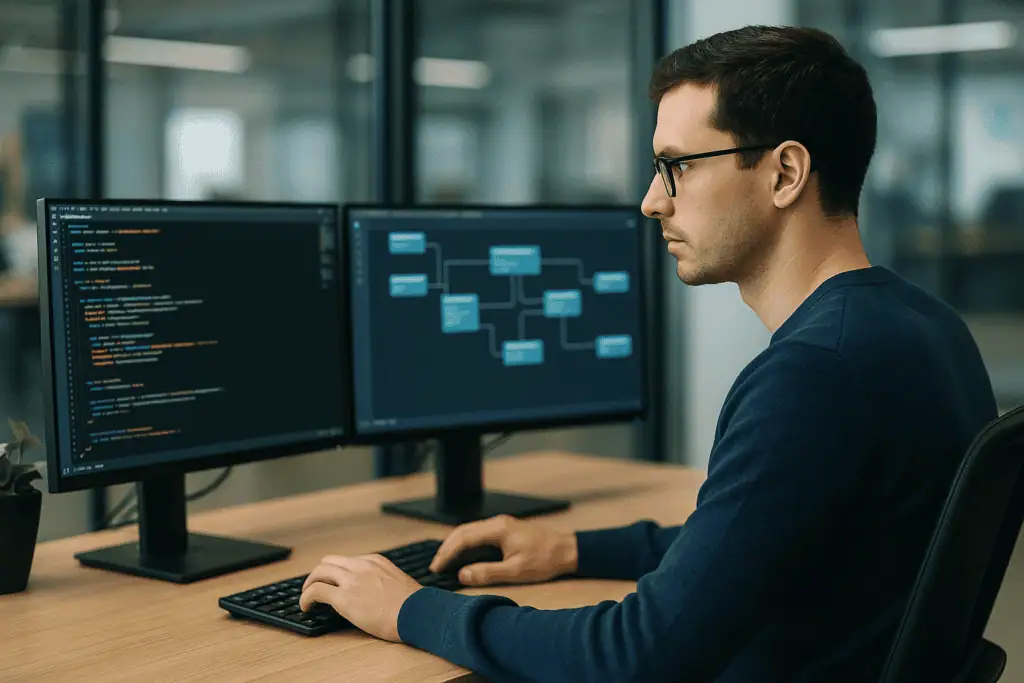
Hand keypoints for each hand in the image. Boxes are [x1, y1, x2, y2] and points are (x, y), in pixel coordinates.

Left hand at [299, 554, 420, 641]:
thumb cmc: (414, 605)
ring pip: (319, 572)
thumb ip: (385, 581)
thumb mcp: (399, 582)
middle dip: (319, 575)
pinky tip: (306, 607)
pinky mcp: (344, 597)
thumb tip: (379, 594)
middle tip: (314, 587)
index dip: (337, 573)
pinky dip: (306, 598)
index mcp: (375, 561)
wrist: (417, 612)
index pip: (348, 561)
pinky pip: (316, 591)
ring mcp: (352, 580)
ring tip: (306, 598)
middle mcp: (361, 565)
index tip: (334, 583)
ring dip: (309, 584)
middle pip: (329, 562)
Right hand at [429, 514, 577, 586]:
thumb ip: (488, 573)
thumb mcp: (516, 571)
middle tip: (435, 565)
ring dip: (454, 544)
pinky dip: (465, 543)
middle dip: (446, 547)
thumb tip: (462, 575)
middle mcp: (497, 523)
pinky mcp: (504, 530)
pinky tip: (462, 554)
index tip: (436, 567)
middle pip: (463, 530)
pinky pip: (478, 533)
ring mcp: (501, 524)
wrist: (567, 550)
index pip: (464, 538)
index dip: (447, 553)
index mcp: (498, 529)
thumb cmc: (544, 560)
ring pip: (469, 530)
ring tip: (443, 561)